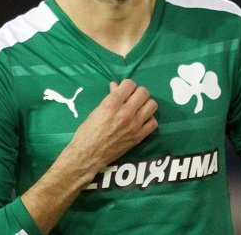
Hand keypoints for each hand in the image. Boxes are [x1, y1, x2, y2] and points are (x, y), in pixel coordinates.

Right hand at [22, 79, 157, 232]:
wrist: (87, 156)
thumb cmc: (87, 132)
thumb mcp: (96, 110)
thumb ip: (110, 97)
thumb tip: (116, 86)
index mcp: (111, 104)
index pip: (130, 84)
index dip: (127, 85)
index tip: (124, 89)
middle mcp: (125, 112)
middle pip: (144, 92)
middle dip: (138, 92)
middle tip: (132, 98)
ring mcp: (134, 125)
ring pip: (152, 105)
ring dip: (145, 104)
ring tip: (138, 108)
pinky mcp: (139, 137)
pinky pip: (154, 122)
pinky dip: (149, 120)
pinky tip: (141, 121)